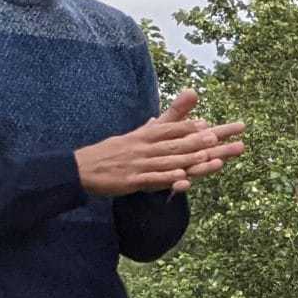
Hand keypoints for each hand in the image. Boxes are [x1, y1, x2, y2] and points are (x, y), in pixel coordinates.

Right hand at [74, 88, 246, 195]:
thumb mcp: (134, 136)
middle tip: (216, 137)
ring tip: (206, 156)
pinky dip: (167, 178)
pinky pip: (153, 179)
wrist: (81, 168)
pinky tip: (182, 178)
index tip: (209, 125)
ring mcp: (138, 164)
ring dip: (187, 159)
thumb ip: (156, 126)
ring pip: (167, 161)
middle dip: (196, 140)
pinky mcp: (132, 181)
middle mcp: (142, 147)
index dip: (189, 127)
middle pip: (174, 143)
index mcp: (143, 136)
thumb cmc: (113, 152)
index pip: (169, 129)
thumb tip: (165, 116)